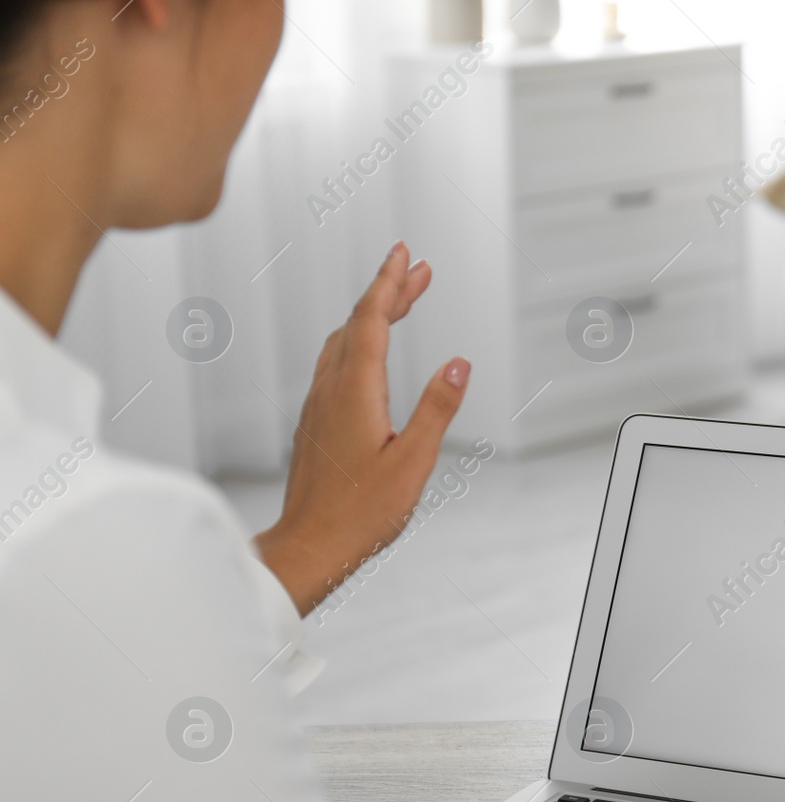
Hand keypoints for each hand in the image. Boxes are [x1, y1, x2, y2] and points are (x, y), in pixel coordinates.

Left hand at [255, 242, 468, 614]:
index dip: (389, 283)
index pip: (372, 320)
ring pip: (343, 342)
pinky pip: (336, 364)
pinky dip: (359, 342)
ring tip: (400, 303)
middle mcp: (331, 389)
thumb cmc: (362, 513)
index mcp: (355, 392)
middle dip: (388, 291)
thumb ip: (436, 408)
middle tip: (417, 268)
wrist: (309, 548)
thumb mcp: (413, 462)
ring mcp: (319, 406)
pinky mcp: (316, 423)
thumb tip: (459, 362)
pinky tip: (371, 353)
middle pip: (357, 323)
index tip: (405, 254)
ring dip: (372, 316)